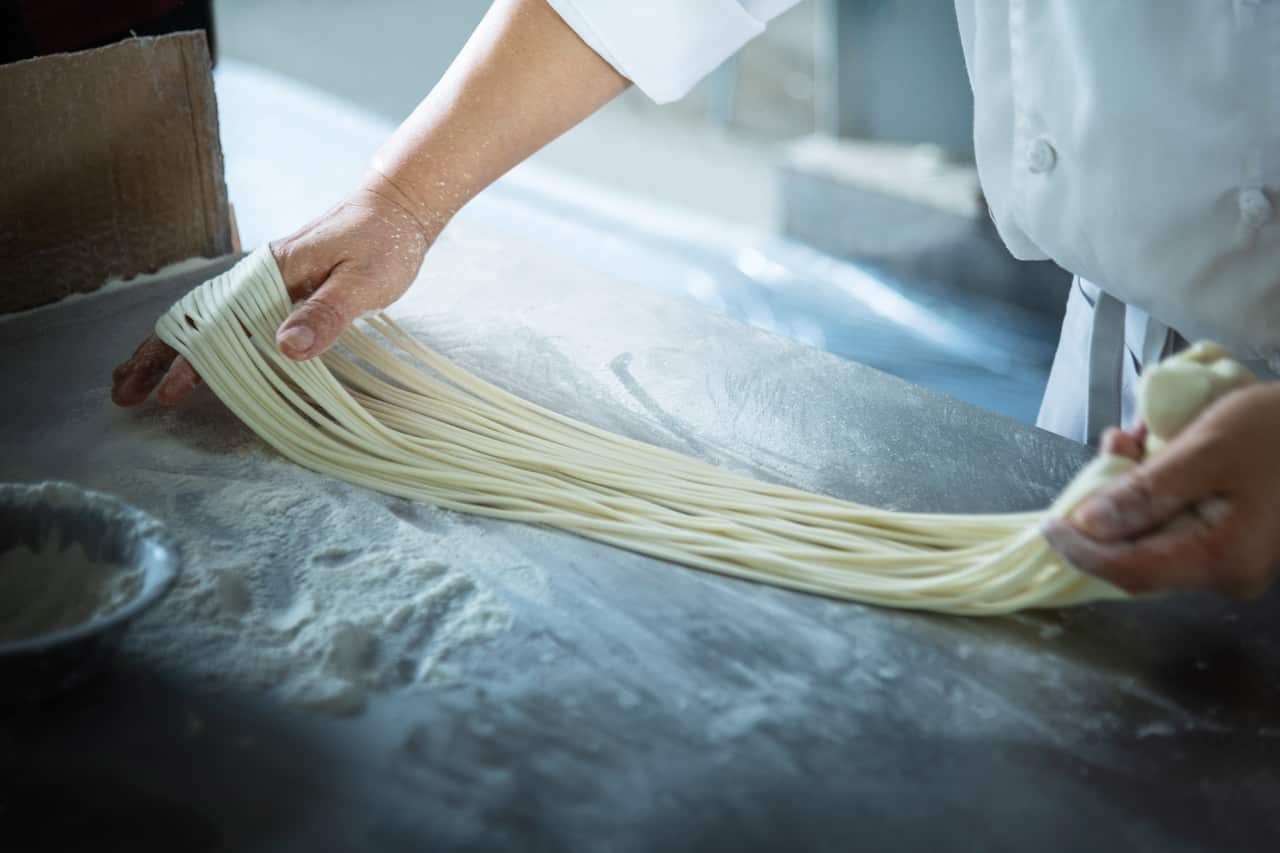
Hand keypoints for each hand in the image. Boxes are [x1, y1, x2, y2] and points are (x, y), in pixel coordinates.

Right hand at [111, 177, 437, 405]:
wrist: (397, 209)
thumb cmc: (383, 244)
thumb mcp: (361, 282)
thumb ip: (325, 313)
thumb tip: (285, 348)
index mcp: (269, 274)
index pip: (213, 322)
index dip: (187, 360)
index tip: (167, 393)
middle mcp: (258, 276)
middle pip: (193, 318)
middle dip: (155, 356)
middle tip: (124, 394)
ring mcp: (267, 282)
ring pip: (207, 319)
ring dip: (173, 350)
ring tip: (143, 382)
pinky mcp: (282, 288)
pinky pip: (233, 318)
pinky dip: (206, 339)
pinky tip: (198, 359)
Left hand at [1043, 384, 1279, 597]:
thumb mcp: (1207, 451)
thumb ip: (1147, 493)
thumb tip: (1088, 524)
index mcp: (1222, 560)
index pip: (1128, 572)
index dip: (1080, 551)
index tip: (1047, 523)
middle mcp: (1227, 573)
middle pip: (1138, 557)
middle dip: (1106, 509)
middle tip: (1107, 451)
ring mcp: (1234, 558)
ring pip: (1155, 536)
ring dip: (1130, 492)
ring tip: (1129, 440)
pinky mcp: (1237, 537)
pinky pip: (1179, 522)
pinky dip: (1156, 489)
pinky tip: (1151, 448)